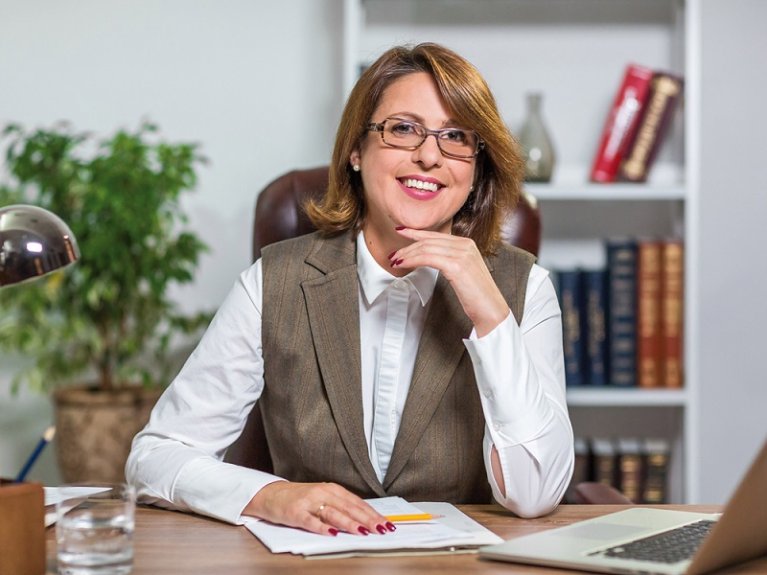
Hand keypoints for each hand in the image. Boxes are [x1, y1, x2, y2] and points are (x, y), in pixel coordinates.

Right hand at [244, 481, 394, 536]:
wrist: (271, 494)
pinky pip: (311, 521)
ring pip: (333, 514)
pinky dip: (322, 527)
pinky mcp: (295, 513)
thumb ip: (341, 506)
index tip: (386, 523)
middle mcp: (322, 493)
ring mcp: (308, 503)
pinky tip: (332, 533)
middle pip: (349, 508)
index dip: (372, 513)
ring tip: (363, 532)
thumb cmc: (300, 498)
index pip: (357, 502)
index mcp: (332, 489)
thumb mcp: (323, 498)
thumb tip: (366, 519)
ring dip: (349, 523)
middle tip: (381, 529)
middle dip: (367, 519)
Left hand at [390, 227, 509, 336]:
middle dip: (407, 247)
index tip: (401, 231)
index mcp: (467, 243)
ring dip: (407, 255)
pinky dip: (412, 260)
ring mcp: (462, 254)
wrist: (491, 309)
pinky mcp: (457, 265)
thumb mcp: (463, 271)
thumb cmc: (476, 295)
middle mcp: (465, 245)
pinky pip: (428, 258)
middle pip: (429, 241)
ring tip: (395, 261)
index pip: (436, 235)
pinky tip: (404, 265)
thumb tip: (429, 258)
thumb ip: (450, 260)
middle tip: (394, 255)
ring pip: (426, 248)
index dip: (416, 233)